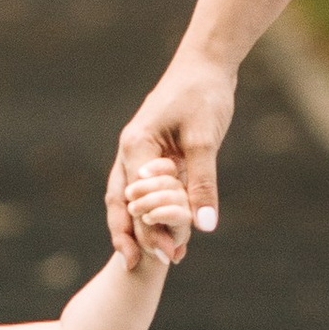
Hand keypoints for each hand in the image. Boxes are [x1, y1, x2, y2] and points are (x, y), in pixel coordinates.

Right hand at [104, 54, 232, 266]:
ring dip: (135, 224)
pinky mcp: (154, 150)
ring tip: (143, 256)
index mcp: (136, 145)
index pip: (137, 198)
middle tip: (137, 266)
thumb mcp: (205, 140)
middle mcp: (131, 149)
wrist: (207, 63)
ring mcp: (140, 150)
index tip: (165, 255)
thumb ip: (203, 183)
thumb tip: (204, 226)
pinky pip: (145, 186)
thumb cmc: (203, 94)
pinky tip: (163, 227)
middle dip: (128, 233)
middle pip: (121, 200)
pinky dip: (150, 208)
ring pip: (128, 195)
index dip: (149, 229)